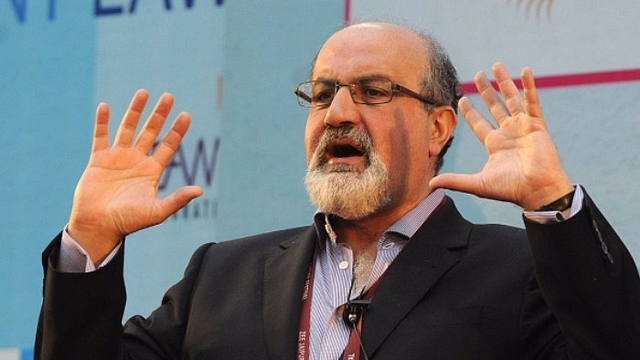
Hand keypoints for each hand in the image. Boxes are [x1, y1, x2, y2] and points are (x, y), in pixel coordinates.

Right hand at [68, 90, 202, 263]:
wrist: (98, 226)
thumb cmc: (128, 222)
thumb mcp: (156, 212)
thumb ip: (177, 200)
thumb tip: (200, 190)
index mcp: (152, 171)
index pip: (168, 146)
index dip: (177, 130)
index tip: (186, 115)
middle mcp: (137, 161)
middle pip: (151, 131)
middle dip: (159, 115)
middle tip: (169, 96)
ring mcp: (117, 158)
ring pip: (128, 128)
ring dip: (135, 111)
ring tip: (144, 92)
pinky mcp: (98, 160)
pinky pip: (100, 136)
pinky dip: (102, 122)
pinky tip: (105, 106)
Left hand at [430, 63, 572, 209]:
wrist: (538, 191)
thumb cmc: (510, 189)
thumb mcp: (478, 184)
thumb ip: (455, 180)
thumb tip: (430, 184)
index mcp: (494, 144)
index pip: (479, 123)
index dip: (470, 111)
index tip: (462, 98)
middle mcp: (508, 133)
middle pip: (494, 106)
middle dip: (486, 90)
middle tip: (477, 75)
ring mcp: (523, 128)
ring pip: (512, 99)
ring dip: (504, 82)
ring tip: (496, 65)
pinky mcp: (537, 125)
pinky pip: (532, 102)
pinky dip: (529, 87)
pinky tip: (526, 71)